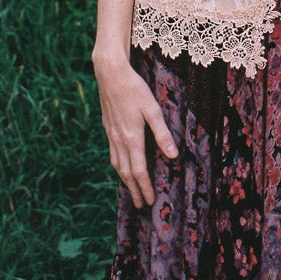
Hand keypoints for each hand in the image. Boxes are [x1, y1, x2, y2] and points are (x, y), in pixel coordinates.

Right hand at [93, 52, 178, 208]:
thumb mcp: (153, 109)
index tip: (149, 201)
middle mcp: (119, 140)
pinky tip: (120, 164)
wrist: (110, 74)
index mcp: (132, 138)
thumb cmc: (134, 89)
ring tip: (130, 190)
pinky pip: (112, 153)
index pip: (138, 171)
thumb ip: (162, 133)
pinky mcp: (108, 127)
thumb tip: (173, 156)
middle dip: (134, 190)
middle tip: (139, 205)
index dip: (144, 187)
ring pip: (116, 164)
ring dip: (124, 180)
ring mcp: (111, 134)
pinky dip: (117, 165)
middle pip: (126, 172)